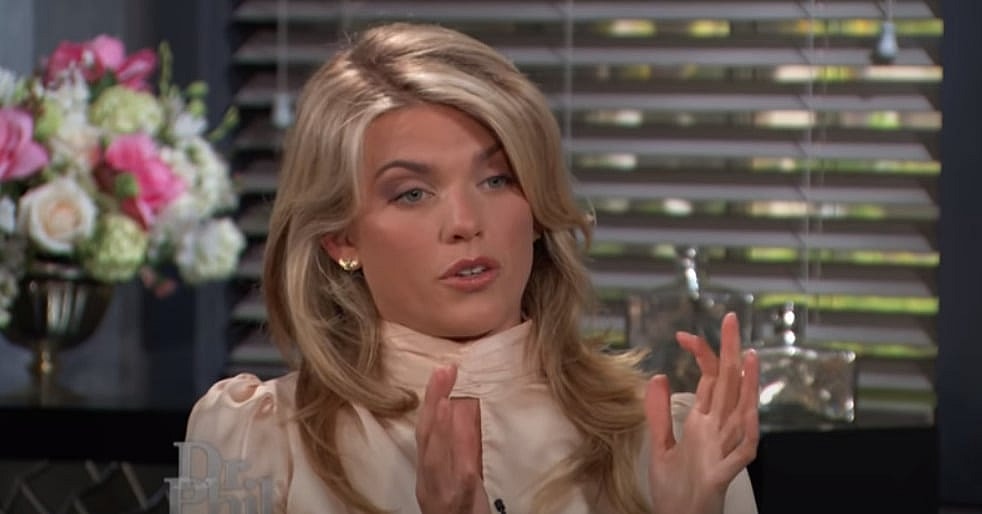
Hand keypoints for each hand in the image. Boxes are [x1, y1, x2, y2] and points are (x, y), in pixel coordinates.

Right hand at [415, 365, 491, 513]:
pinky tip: (459, 441)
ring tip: (443, 397)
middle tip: (443, 369)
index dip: (430, 401)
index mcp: (428, 475)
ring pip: (435, 458)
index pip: (425, 433)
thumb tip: (458, 411)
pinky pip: (458, 478)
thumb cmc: (464, 512)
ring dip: (438, 426)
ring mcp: (441, 495)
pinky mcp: (458, 504)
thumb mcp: (460, 479)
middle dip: (432, 402)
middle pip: (426, 439)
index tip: (440, 371)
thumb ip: (458, 449)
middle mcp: (428, 483)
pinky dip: (455, 454)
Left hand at [644, 312, 759, 513]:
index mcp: (702, 424)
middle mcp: (716, 432)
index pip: (709, 380)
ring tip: (749, 357)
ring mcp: (722, 451)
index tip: (683, 334)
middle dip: (729, 352)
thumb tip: (658, 376)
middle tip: (731, 320)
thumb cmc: (675, 490)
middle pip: (728, 385)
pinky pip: (742, 451)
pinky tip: (748, 413)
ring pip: (741, 413)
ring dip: (747, 386)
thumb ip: (659, 413)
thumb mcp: (660, 446)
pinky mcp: (722, 474)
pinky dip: (747, 433)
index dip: (700, 355)